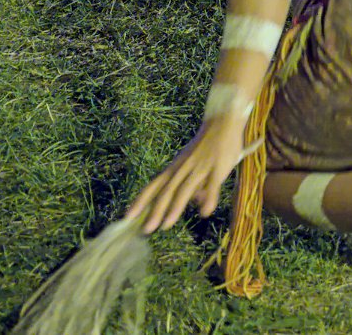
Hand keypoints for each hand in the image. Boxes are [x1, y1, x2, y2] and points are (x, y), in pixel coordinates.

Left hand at [125, 119, 245, 233]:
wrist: (222, 122)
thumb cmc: (206, 144)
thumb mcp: (191, 162)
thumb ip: (192, 183)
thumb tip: (195, 203)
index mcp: (175, 167)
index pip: (154, 185)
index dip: (141, 201)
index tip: (128, 217)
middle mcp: (183, 168)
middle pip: (166, 191)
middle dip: (155, 210)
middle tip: (146, 229)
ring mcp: (200, 167)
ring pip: (184, 189)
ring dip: (174, 207)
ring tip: (166, 226)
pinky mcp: (218, 167)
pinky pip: (213, 184)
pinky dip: (209, 198)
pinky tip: (205, 212)